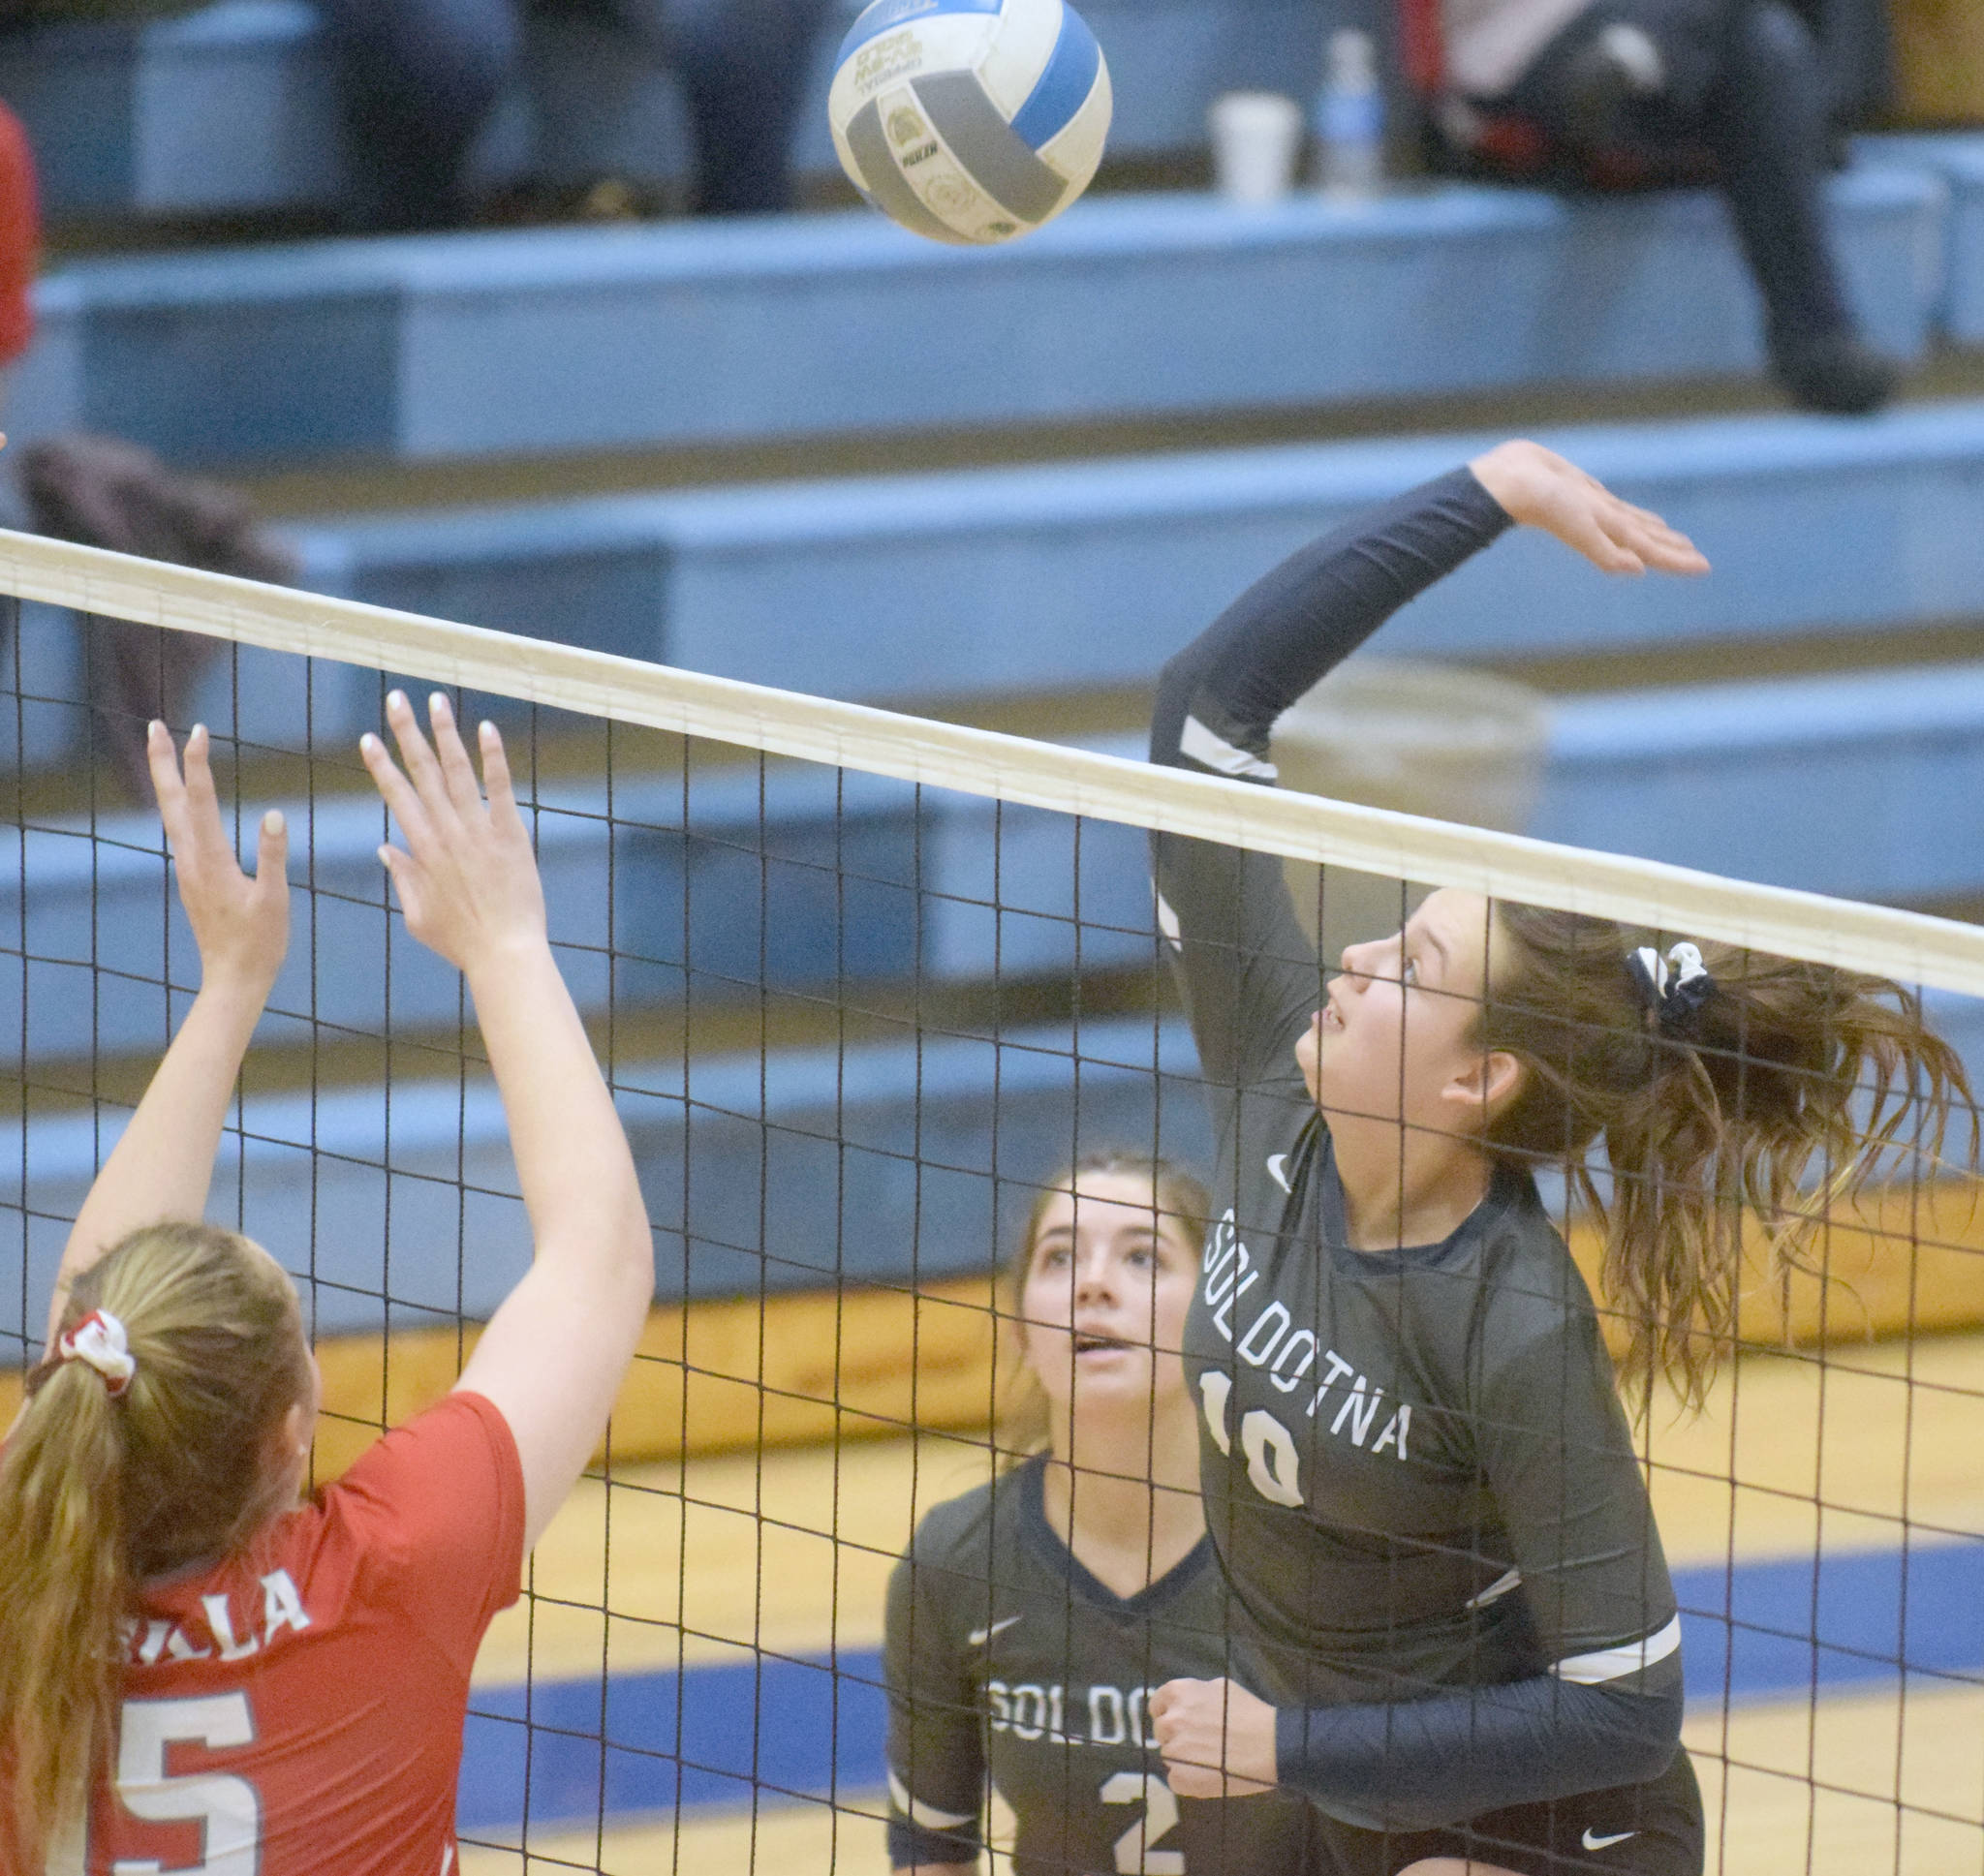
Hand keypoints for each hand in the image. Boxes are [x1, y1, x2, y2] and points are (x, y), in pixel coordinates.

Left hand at [148, 721, 288, 993]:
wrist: (233, 979)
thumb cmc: (259, 943)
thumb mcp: (274, 900)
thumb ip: (272, 856)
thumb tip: (274, 814)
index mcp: (211, 860)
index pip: (201, 800)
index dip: (199, 763)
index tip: (200, 730)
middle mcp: (191, 859)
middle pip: (171, 800)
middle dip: (163, 762)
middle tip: (155, 725)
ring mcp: (189, 869)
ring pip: (171, 813)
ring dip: (166, 780)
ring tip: (164, 753)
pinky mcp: (194, 878)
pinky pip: (179, 830)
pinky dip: (177, 804)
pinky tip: (181, 803)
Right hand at [361, 690, 544, 978]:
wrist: (505, 951)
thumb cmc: (462, 941)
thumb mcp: (418, 915)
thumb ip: (402, 878)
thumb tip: (386, 849)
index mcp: (422, 850)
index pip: (396, 796)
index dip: (382, 765)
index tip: (369, 738)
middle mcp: (447, 832)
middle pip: (422, 772)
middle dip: (407, 733)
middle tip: (396, 699)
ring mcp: (479, 830)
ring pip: (457, 771)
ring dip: (445, 733)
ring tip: (436, 700)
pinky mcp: (510, 834)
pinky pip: (500, 787)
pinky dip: (494, 757)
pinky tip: (487, 728)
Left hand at [1148, 1677, 1278, 1798]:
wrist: (1270, 1745)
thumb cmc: (1249, 1714)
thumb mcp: (1220, 1688)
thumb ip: (1195, 1695)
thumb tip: (1185, 1704)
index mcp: (1179, 1694)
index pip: (1157, 1705)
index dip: (1167, 1714)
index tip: (1179, 1723)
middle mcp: (1171, 1720)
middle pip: (1161, 1731)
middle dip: (1176, 1736)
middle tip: (1199, 1743)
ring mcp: (1174, 1750)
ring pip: (1169, 1756)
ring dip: (1183, 1759)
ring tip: (1209, 1761)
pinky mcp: (1181, 1778)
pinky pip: (1175, 1780)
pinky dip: (1188, 1780)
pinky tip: (1208, 1776)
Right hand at [1468, 440, 1709, 577]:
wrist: (1510, 481)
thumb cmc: (1544, 505)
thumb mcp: (1579, 529)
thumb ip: (1605, 552)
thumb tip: (1638, 569)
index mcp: (1609, 535)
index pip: (1651, 551)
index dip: (1677, 560)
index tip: (1704, 568)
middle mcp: (1607, 526)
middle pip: (1648, 541)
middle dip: (1672, 551)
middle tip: (1698, 561)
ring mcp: (1597, 511)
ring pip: (1637, 527)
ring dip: (1657, 536)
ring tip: (1678, 542)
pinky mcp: (1587, 493)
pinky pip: (1620, 509)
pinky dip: (1637, 518)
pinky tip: (1643, 521)